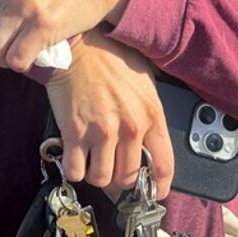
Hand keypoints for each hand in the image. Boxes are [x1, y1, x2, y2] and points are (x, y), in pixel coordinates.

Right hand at [46, 29, 173, 198]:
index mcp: (151, 114)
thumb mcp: (144, 78)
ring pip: (101, 178)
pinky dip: (74, 169)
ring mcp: (101, 131)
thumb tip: (152, 138)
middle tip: (112, 168)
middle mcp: (129, 127)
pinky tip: (75, 156)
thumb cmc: (109, 57)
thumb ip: (150, 110)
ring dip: (96, 174)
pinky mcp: (75, 132)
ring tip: (93, 160)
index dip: (158, 186)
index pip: (163, 164)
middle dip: (120, 179)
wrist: (78, 45)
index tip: (153, 191)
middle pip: (128, 177)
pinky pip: (75, 170)